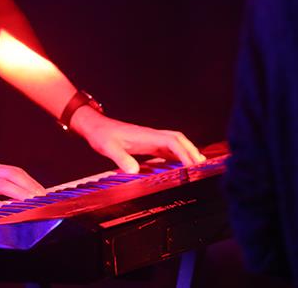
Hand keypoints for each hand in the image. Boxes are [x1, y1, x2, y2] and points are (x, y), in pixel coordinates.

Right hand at [0, 161, 45, 209]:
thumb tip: (11, 194)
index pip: (16, 171)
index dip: (31, 181)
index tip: (42, 192)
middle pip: (15, 176)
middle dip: (32, 187)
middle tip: (44, 200)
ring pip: (6, 185)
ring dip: (22, 195)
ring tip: (34, 205)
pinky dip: (2, 206)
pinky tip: (10, 213)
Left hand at [72, 107, 205, 172]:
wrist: (95, 126)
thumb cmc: (101, 135)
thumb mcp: (108, 148)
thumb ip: (121, 158)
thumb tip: (134, 171)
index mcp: (146, 136)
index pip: (172, 142)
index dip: (184, 153)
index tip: (193, 166)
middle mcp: (151, 136)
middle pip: (178, 140)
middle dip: (192, 151)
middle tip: (202, 166)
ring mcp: (149, 139)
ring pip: (174, 143)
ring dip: (186, 152)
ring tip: (196, 166)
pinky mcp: (146, 143)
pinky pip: (166, 148)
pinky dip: (176, 155)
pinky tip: (179, 165)